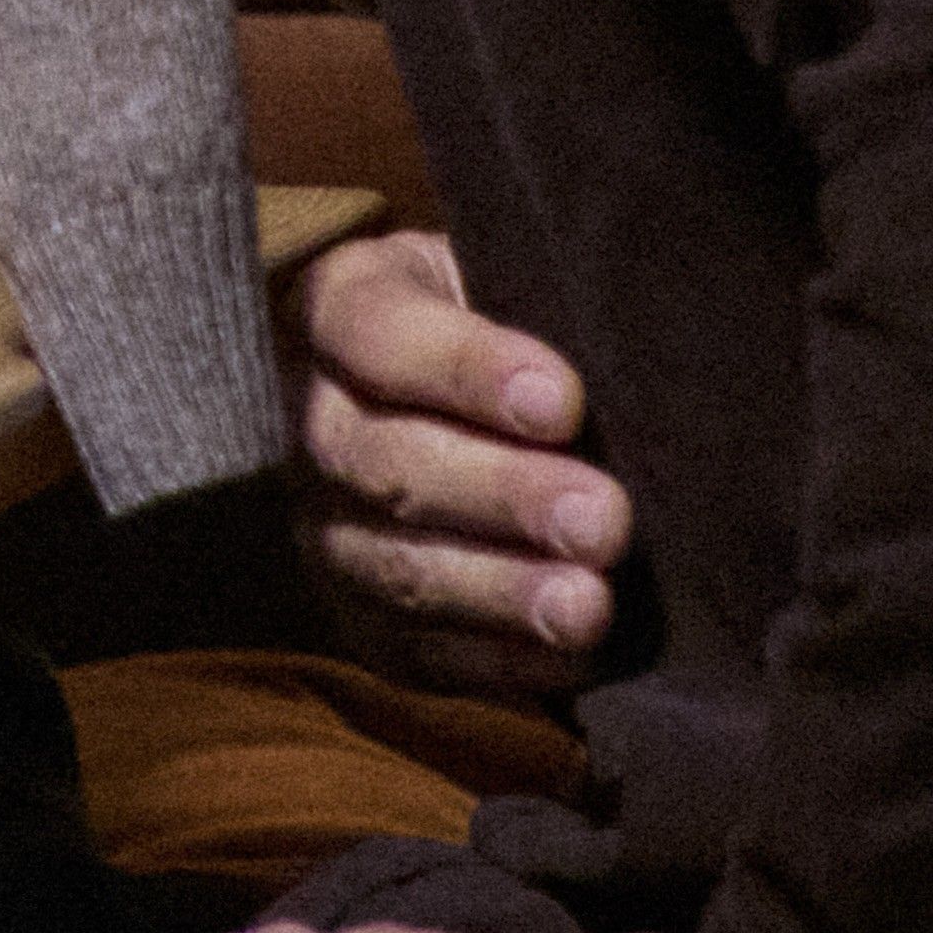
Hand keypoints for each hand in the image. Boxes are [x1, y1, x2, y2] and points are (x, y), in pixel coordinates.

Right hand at [291, 232, 631, 686]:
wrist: (462, 403)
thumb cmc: (504, 321)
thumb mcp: (501, 274)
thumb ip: (540, 301)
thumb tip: (620, 344)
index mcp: (340, 310)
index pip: (380, 335)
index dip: (467, 369)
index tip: (565, 401)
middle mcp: (311, 420)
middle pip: (385, 462)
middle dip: (501, 495)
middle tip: (604, 518)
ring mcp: (325, 526)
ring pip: (394, 566)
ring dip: (498, 590)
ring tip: (588, 605)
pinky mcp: (361, 617)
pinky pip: (416, 650)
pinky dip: (496, 659)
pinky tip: (570, 653)